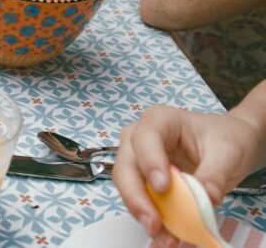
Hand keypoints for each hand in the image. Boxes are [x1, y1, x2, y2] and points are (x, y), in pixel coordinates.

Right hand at [113, 106, 263, 247]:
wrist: (227, 147)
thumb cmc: (226, 138)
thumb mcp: (228, 151)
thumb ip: (215, 173)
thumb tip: (206, 198)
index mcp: (160, 121)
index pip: (145, 138)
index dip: (150, 162)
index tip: (163, 187)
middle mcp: (139, 139)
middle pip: (126, 166)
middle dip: (136, 196)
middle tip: (153, 221)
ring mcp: (138, 160)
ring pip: (127, 186)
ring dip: (141, 211)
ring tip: (161, 233)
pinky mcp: (143, 181)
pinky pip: (140, 200)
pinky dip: (150, 217)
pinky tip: (164, 233)